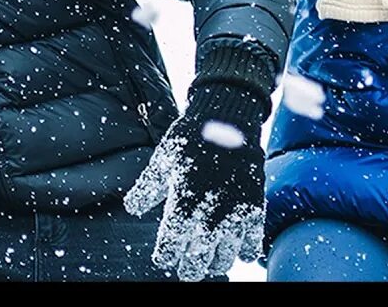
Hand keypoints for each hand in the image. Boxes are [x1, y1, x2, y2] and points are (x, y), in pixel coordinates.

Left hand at [124, 83, 266, 281]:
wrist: (229, 118)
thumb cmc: (190, 138)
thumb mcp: (162, 161)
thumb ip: (147, 189)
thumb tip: (133, 208)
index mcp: (182, 207)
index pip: (169, 249)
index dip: (165, 256)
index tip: (164, 256)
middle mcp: (208, 218)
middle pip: (197, 262)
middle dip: (190, 269)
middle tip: (187, 270)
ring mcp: (234, 215)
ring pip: (224, 258)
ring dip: (215, 263)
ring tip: (210, 262)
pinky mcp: (254, 208)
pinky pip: (252, 242)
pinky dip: (245, 251)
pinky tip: (238, 249)